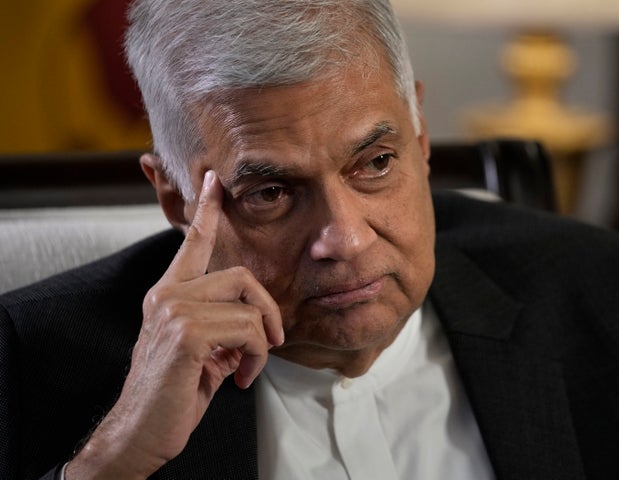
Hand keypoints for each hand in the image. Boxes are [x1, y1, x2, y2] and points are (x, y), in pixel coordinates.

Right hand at [66, 170, 283, 478]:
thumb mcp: (201, 352)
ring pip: (249, 306)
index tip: (213, 180)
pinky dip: (256, 357)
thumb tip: (257, 323)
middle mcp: (167, 295)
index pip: (191, 242)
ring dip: (261, 343)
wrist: (141, 432)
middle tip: (272, 341)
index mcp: (168, 294)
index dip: (206, 210)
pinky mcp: (187, 333)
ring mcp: (174, 311)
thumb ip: (223, 326)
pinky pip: (248, 330)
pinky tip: (239, 378)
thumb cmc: (174, 392)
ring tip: (248, 368)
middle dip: (267, 309)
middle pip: (240, 275)